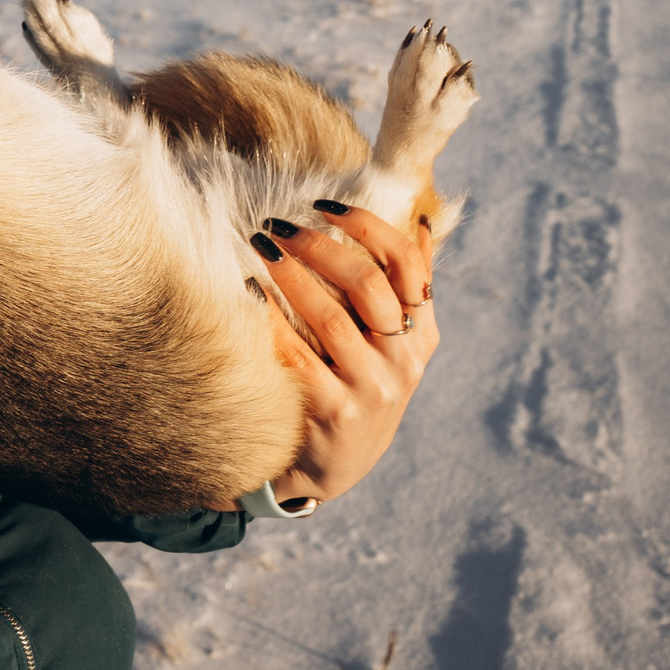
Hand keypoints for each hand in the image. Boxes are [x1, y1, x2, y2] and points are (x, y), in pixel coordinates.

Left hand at [246, 202, 439, 507]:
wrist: (337, 465)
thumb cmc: (360, 386)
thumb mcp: (395, 345)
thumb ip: (407, 289)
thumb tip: (418, 223)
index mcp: (421, 335)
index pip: (408, 266)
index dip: (368, 227)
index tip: (325, 204)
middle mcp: (403, 362)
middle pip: (369, 285)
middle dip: (319, 246)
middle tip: (277, 225)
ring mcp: (372, 391)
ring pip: (330, 318)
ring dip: (290, 275)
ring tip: (259, 247)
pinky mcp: (334, 415)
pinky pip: (297, 356)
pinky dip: (270, 319)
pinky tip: (248, 292)